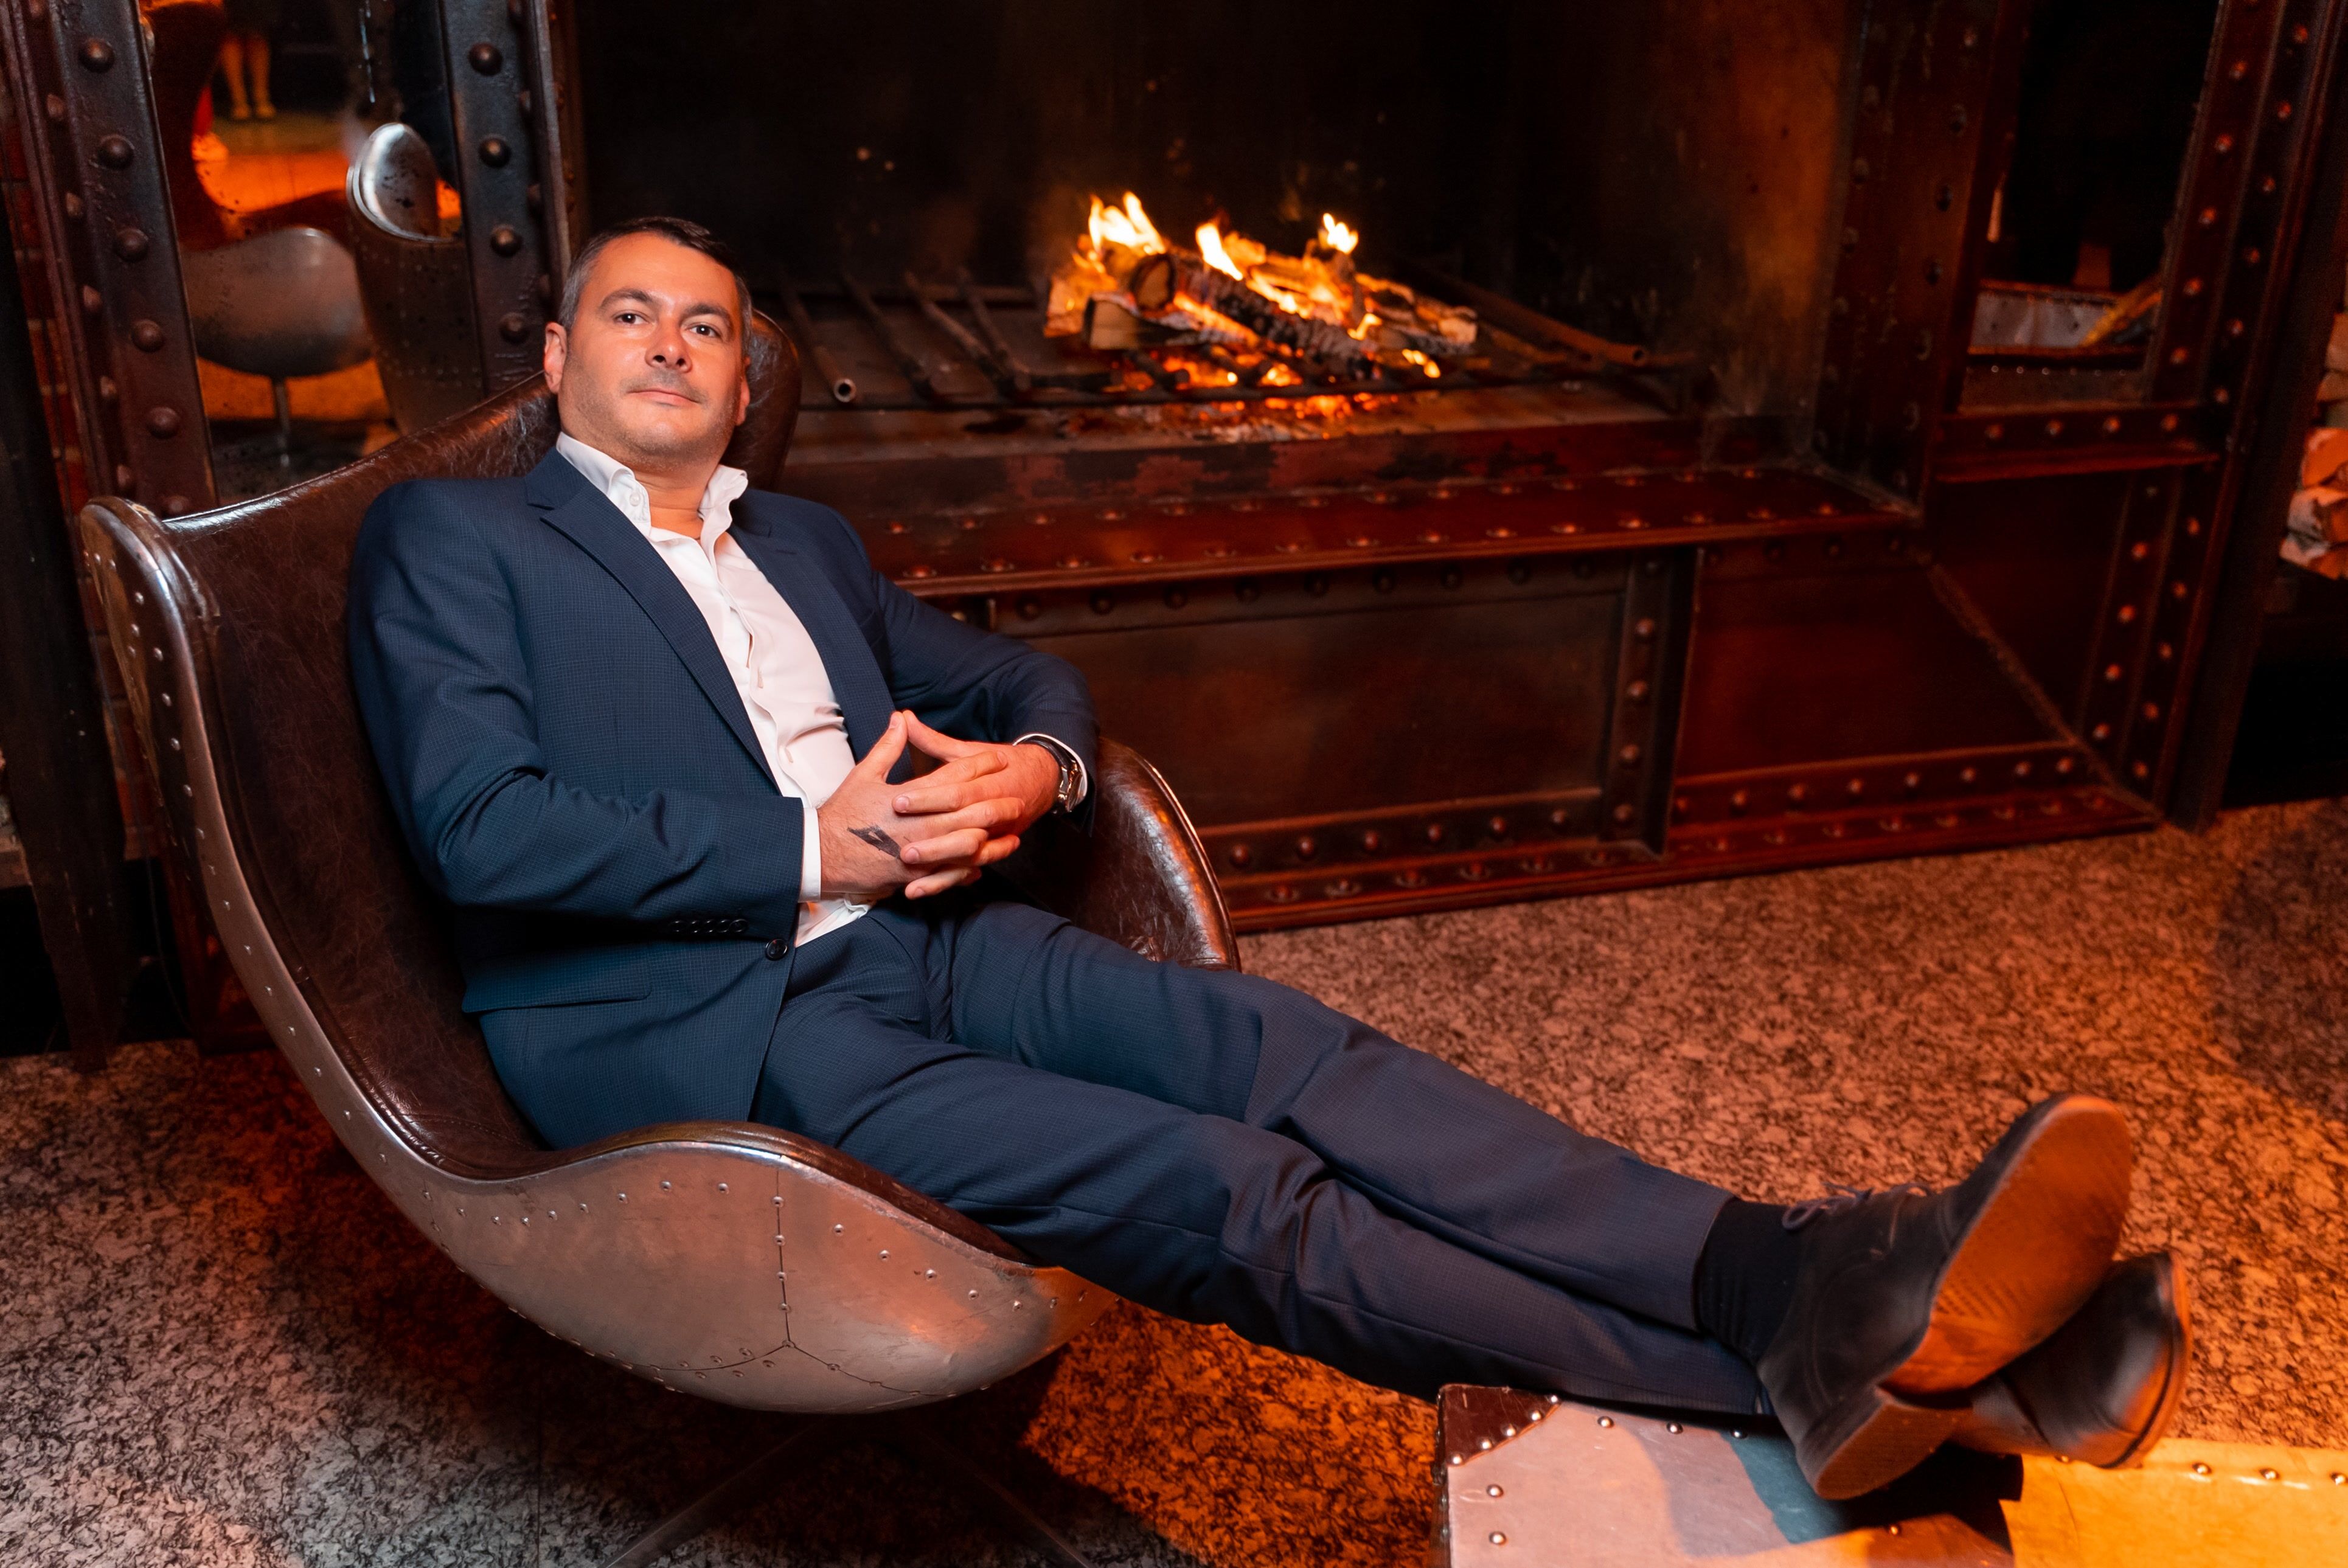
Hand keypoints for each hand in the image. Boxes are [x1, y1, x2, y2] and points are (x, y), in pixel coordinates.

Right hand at [813, 712, 1043, 901]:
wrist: (819, 855)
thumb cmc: (842, 814)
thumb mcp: (863, 775)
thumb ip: (888, 747)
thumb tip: (901, 718)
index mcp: (910, 797)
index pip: (954, 777)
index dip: (979, 766)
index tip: (999, 758)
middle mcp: (920, 825)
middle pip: (970, 812)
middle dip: (998, 803)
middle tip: (1019, 796)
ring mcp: (920, 853)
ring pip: (968, 846)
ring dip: (993, 839)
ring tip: (1013, 832)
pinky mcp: (914, 876)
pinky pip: (950, 873)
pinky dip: (969, 868)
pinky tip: (983, 864)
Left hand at [885, 713, 1058, 896]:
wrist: (1043, 782)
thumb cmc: (1003, 764)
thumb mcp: (970, 750)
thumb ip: (934, 740)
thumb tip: (903, 719)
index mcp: (989, 783)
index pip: (956, 792)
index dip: (928, 798)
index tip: (898, 801)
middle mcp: (995, 812)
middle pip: (963, 827)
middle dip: (932, 838)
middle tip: (900, 847)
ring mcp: (995, 836)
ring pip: (967, 856)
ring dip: (938, 865)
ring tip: (906, 868)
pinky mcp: (990, 852)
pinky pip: (966, 872)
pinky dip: (942, 883)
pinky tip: (915, 890)